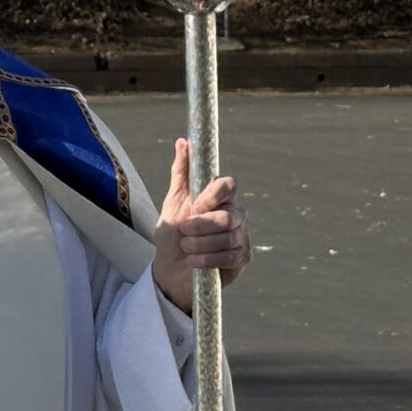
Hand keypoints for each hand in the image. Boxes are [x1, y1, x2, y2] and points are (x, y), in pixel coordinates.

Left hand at [152, 138, 248, 313]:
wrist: (170, 269)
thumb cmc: (172, 234)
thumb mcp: (172, 202)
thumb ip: (181, 173)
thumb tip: (183, 142)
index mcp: (219, 197)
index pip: (229, 184)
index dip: (213, 195)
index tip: (194, 207)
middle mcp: (235, 214)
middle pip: (229, 215)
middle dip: (202, 226)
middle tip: (183, 231)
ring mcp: (241, 237)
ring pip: (229, 237)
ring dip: (201, 244)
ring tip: (186, 248)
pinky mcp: (241, 259)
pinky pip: (231, 257)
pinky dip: (208, 260)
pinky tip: (193, 262)